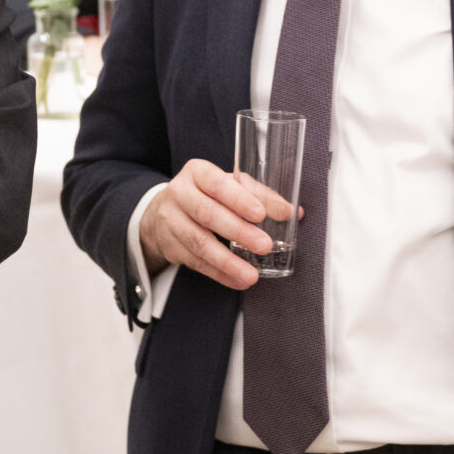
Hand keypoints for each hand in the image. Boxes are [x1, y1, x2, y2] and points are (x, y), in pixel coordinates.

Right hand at [136, 159, 279, 291]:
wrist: (163, 211)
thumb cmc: (205, 195)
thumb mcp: (228, 186)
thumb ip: (259, 195)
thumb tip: (290, 211)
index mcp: (197, 173)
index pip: (218, 184)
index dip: (239, 199)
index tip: (260, 214)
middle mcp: (180, 194)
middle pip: (208, 214)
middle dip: (238, 232)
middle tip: (264, 245)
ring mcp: (171, 221)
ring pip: (199, 243)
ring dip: (228, 262)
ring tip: (251, 274)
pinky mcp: (170, 246)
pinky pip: (195, 263)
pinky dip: (219, 274)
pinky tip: (237, 280)